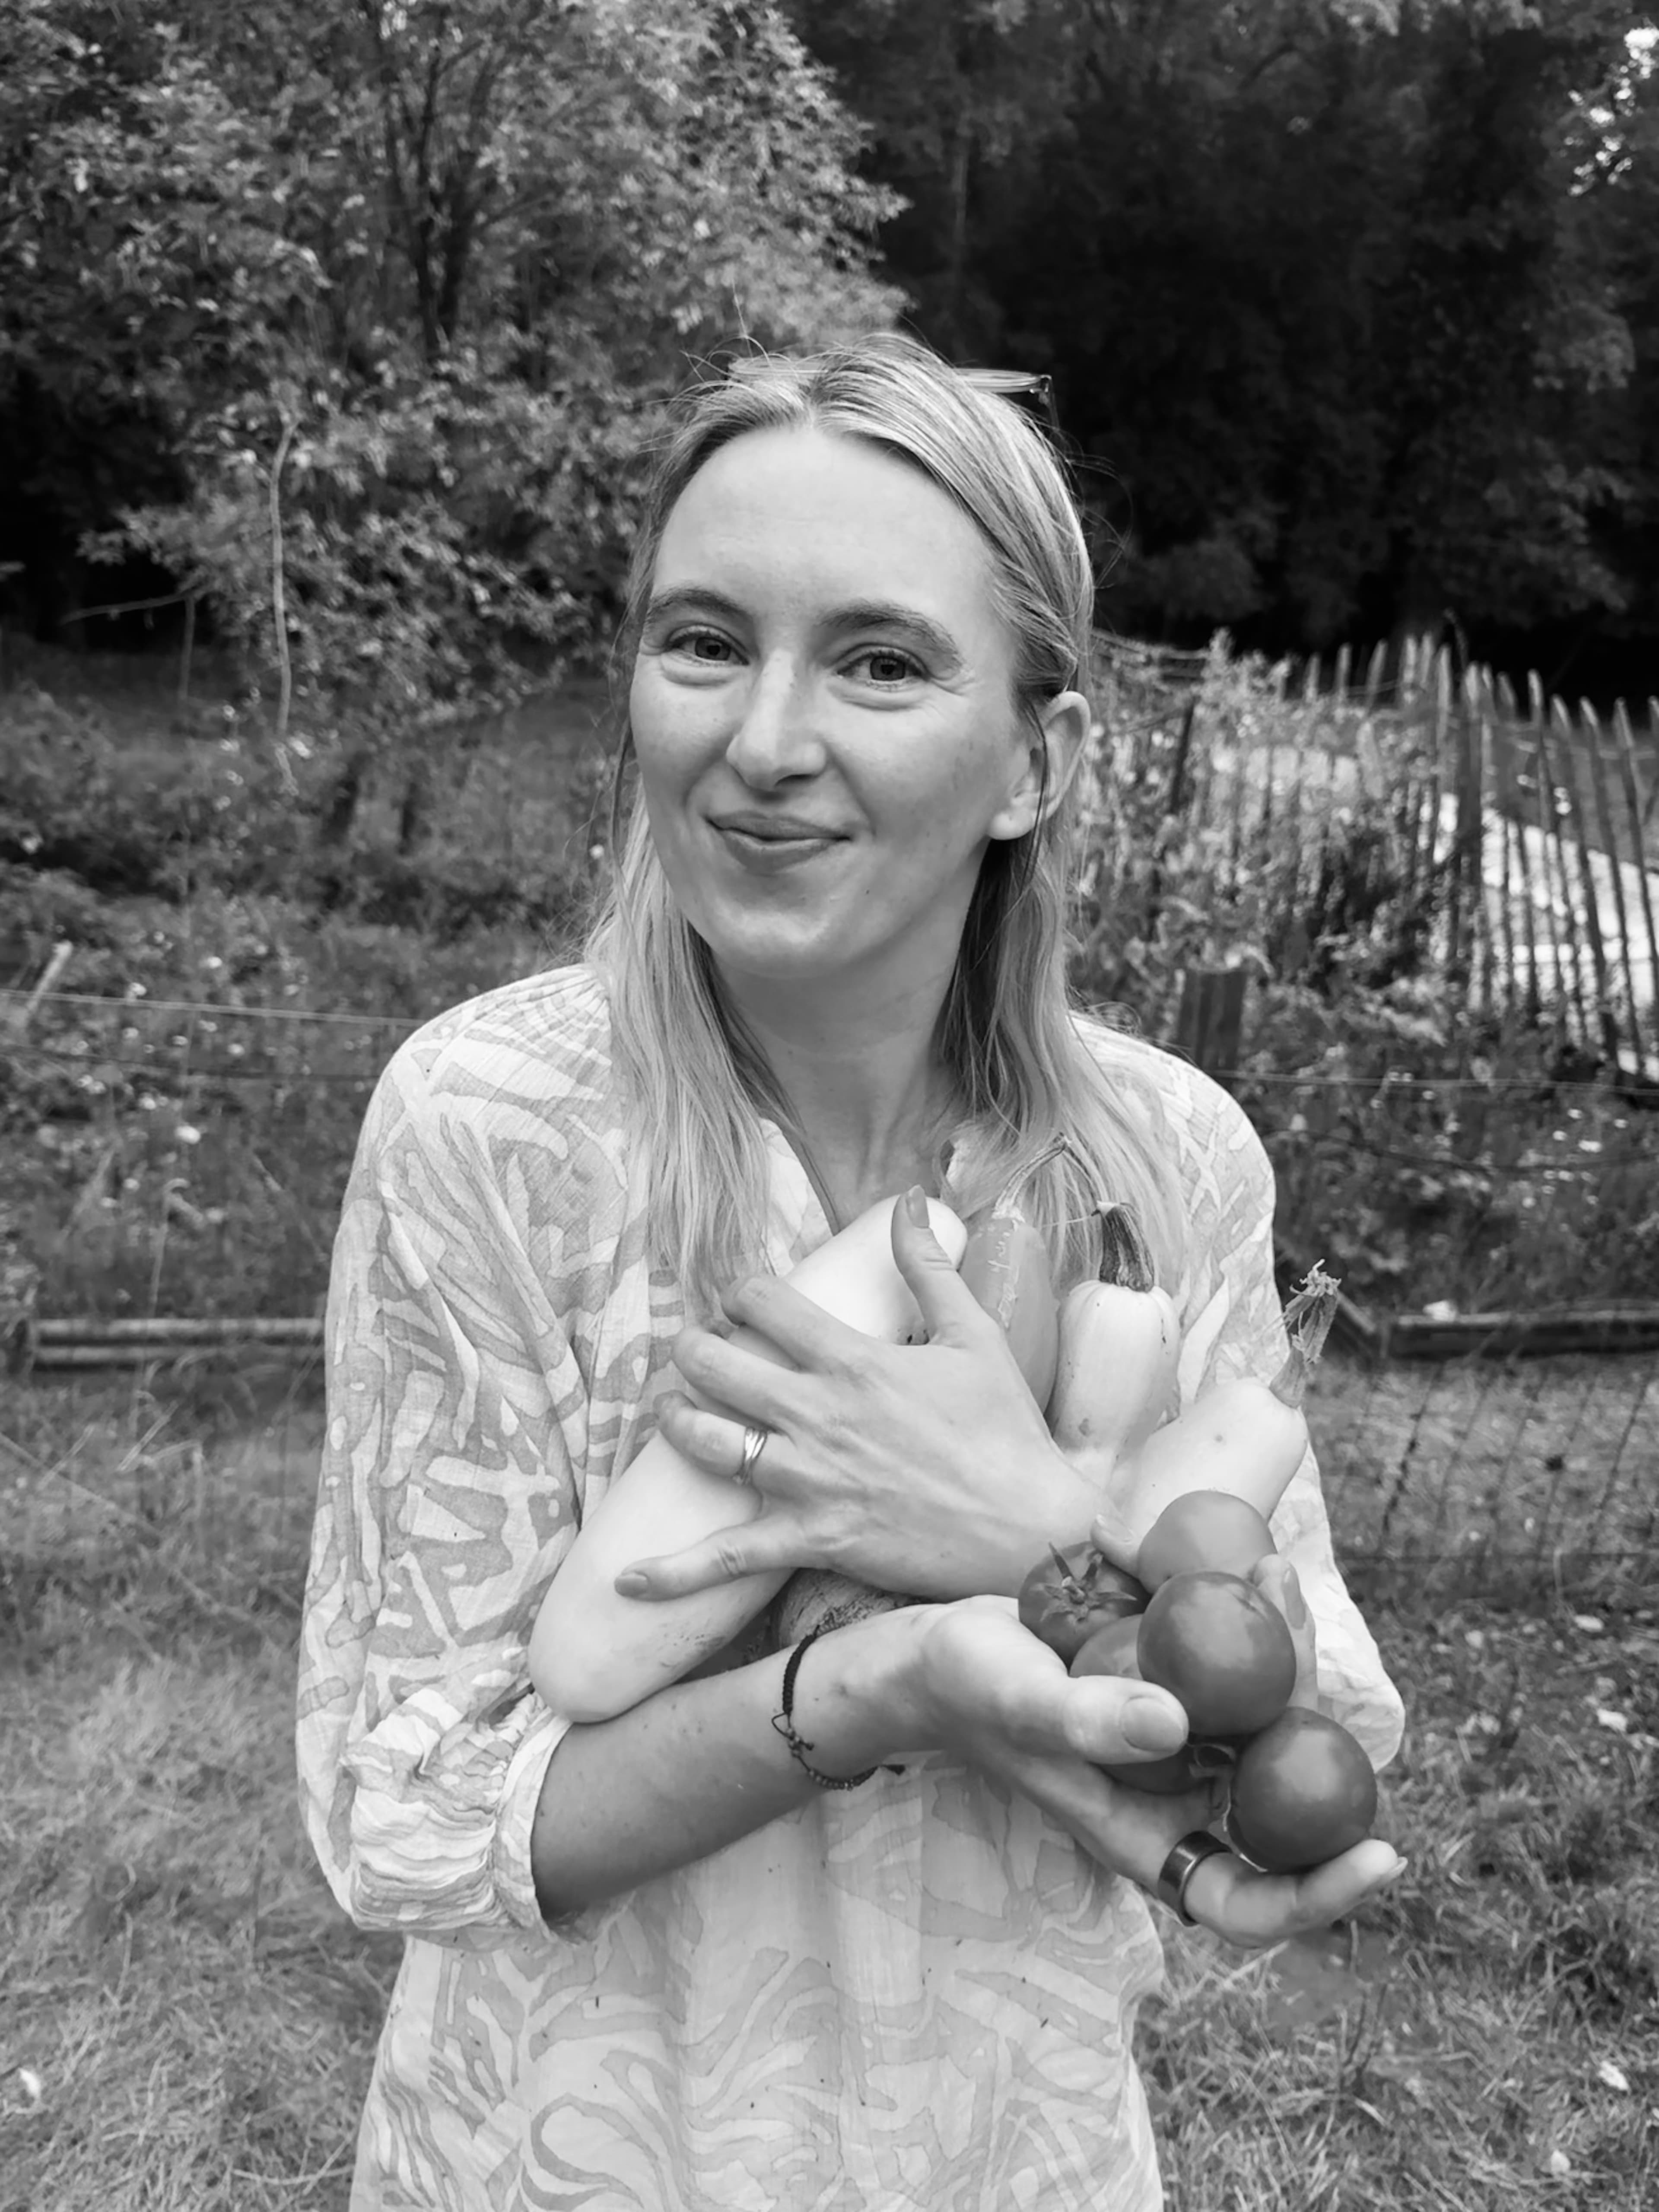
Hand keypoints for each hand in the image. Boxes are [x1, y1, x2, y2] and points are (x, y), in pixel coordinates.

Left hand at [616, 1191, 1094, 1602]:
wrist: (1030, 1529)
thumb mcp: (976, 1335)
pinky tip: (627, 1577)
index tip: (736, 1293)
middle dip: (691, 1349)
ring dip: (676, 1422)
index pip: (765, 1303)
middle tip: (692, 1348)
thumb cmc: (1008, 1431)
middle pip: (716, 1367)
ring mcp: (809, 1480)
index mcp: (853, 1361)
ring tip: (671, 1412)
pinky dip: (674, 1571)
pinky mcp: (813, 1539)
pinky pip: (727, 1557)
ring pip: (706, 1443)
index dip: (738, 1289)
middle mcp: (818, 1415)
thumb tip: (912, 1198)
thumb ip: (929, 1266)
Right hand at [897, 1600, 1403, 1949]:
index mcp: (1147, 1839)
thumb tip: (1178, 1727)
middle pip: (1278, 1785)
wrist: (942, 1651)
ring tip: (1271, 1573)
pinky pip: (1239, 1669)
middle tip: (1295, 1623)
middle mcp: (1177, 1798)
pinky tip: (1252, 1567)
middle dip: (1310, 1711)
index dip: (1319, 1892)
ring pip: (1268, 1716)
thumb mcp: (1021, 1705)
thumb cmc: (970, 1692)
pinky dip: (1254, 1622)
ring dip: (1285, 1650)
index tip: (1384, 1854)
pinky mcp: (1178, 1687)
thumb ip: (1088, 1722)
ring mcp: (1181, 1742)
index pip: (1248, 1900)